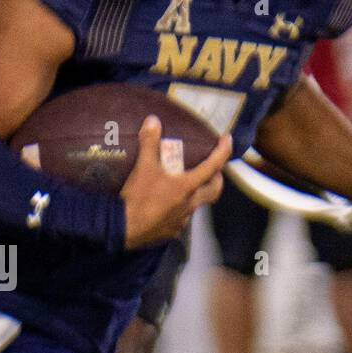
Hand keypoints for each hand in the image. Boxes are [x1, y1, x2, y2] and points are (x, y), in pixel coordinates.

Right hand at [122, 117, 230, 248]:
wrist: (123, 228)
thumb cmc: (138, 197)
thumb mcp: (143, 167)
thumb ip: (149, 143)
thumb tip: (153, 120)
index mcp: (187, 186)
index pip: (212, 166)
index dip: (223, 151)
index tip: (227, 140)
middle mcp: (190, 204)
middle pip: (214, 190)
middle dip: (217, 178)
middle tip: (212, 170)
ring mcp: (182, 220)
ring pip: (197, 205)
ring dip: (196, 194)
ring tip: (184, 186)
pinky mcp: (171, 231)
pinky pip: (180, 218)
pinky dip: (178, 209)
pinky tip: (166, 206)